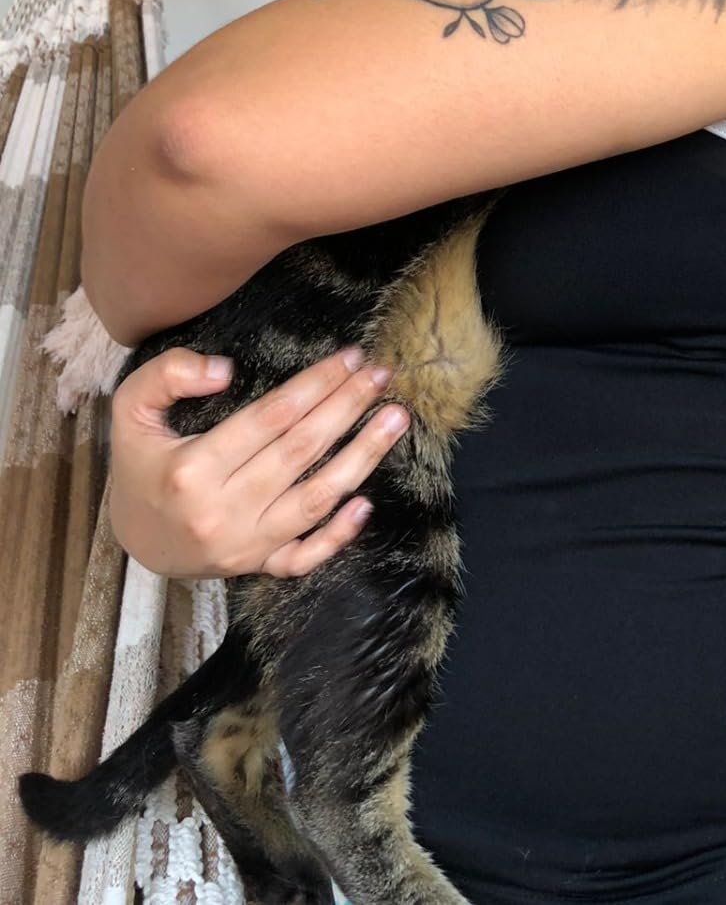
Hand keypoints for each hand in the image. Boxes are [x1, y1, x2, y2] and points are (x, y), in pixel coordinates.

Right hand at [108, 345, 408, 578]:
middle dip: (348, 407)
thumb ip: (168, 376)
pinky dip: (339, 534)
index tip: (348, 356)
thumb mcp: (131, 411)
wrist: (134, 539)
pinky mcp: (258, 567)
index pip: (271, 417)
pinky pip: (305, 557)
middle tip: (381, 375)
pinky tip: (367, 502)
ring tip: (396, 420)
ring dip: (363, 457)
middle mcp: (223, 511)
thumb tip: (223, 369)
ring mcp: (245, 546)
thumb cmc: (140, 464)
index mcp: (192, 469)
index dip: (315, 383)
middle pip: (301, 451)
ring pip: (316, 500)